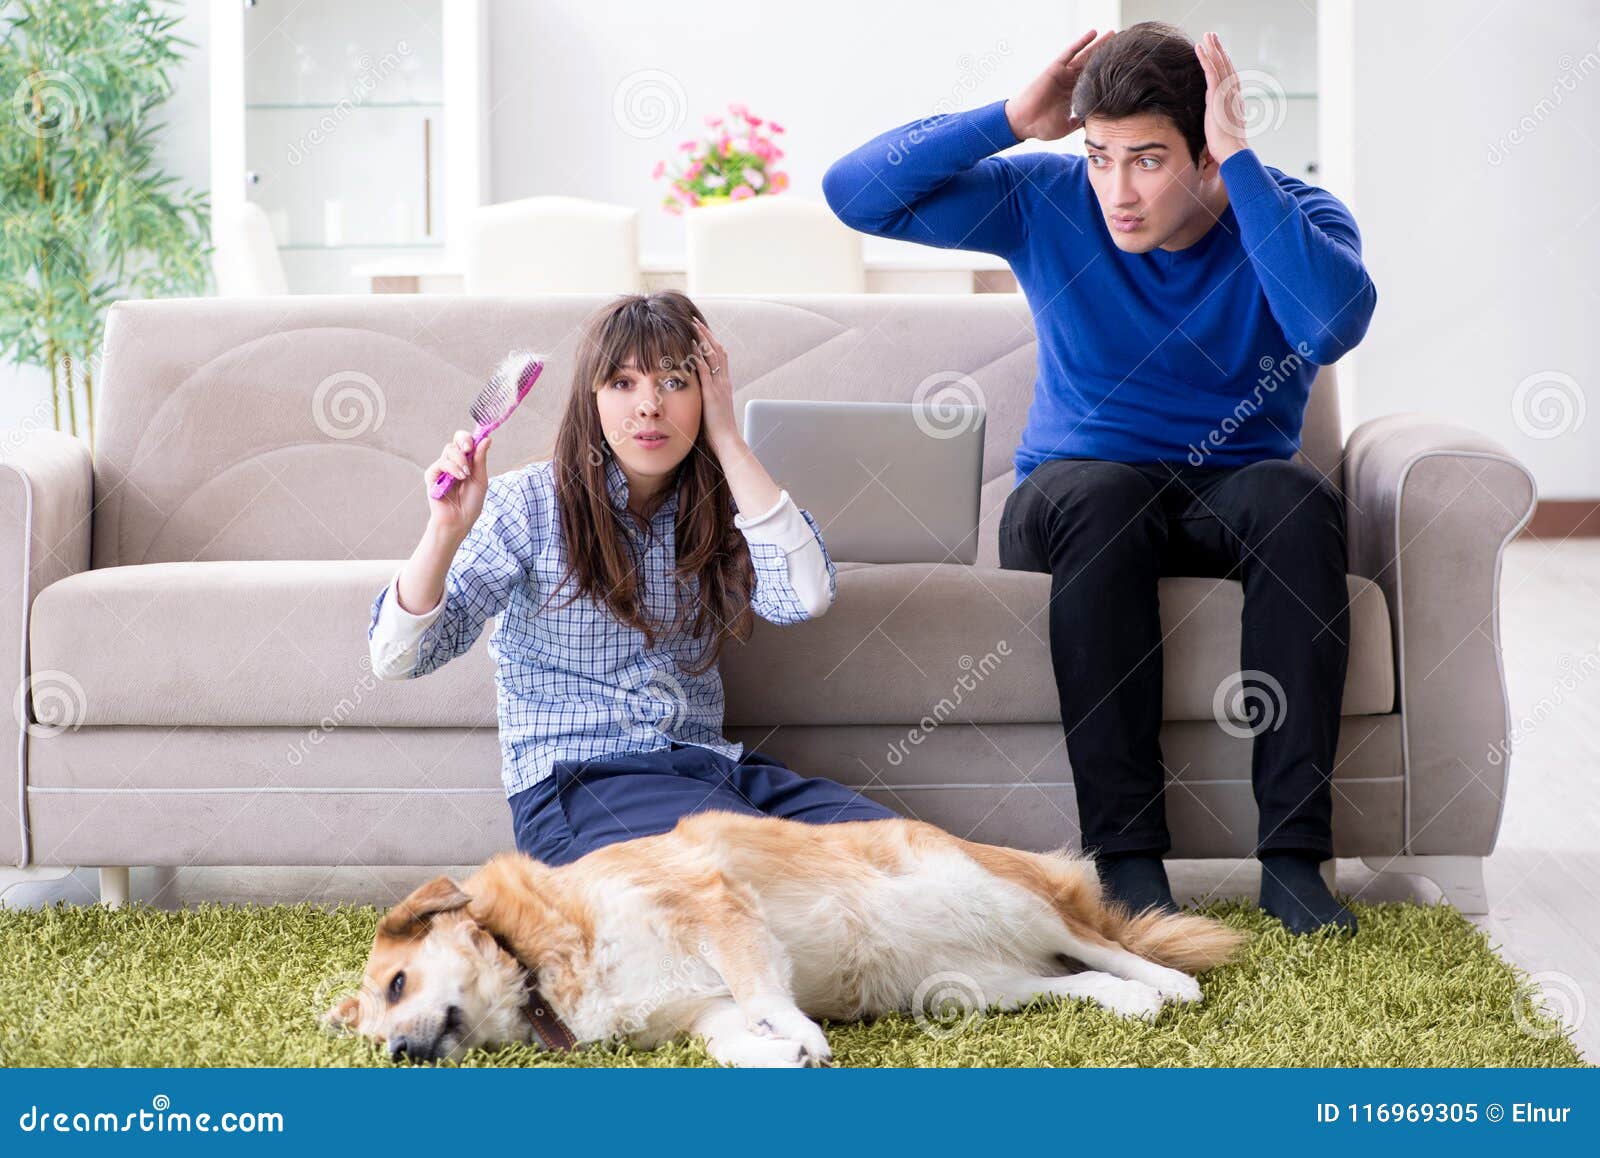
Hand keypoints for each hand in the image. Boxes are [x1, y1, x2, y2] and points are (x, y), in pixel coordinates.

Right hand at [426, 429, 489, 541]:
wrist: (460, 521)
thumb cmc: (471, 503)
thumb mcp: (481, 479)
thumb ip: (481, 459)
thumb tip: (487, 438)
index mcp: (466, 462)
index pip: (466, 442)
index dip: (471, 438)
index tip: (478, 439)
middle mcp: (453, 463)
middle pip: (456, 441)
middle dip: (464, 442)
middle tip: (469, 449)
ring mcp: (442, 468)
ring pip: (449, 450)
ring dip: (460, 460)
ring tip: (466, 475)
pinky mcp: (432, 476)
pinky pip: (440, 463)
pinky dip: (451, 468)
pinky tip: (459, 477)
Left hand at [691, 317, 740, 454]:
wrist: (728, 440)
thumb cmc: (719, 430)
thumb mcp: (713, 408)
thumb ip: (708, 397)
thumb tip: (699, 394)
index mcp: (724, 384)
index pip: (720, 357)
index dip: (711, 343)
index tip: (701, 332)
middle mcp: (724, 381)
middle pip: (717, 350)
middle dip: (706, 334)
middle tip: (695, 321)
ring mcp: (719, 386)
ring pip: (712, 355)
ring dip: (702, 338)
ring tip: (692, 325)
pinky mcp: (712, 393)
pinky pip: (705, 369)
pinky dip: (698, 355)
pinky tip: (691, 345)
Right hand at [1004, 28, 1115, 141]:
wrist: (1024, 123)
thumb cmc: (1044, 126)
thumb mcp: (1071, 124)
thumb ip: (1087, 118)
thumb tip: (1107, 120)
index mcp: (1077, 95)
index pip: (1097, 82)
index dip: (1111, 75)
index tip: (1128, 69)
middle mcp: (1072, 82)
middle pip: (1094, 66)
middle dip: (1108, 57)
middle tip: (1125, 46)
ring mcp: (1064, 73)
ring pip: (1085, 56)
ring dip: (1099, 45)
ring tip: (1114, 34)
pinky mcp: (1056, 67)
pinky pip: (1070, 52)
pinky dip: (1082, 42)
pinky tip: (1094, 33)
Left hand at [1196, 31, 1248, 164]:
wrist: (1233, 153)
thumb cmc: (1227, 150)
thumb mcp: (1222, 134)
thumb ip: (1219, 126)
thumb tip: (1215, 132)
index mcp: (1234, 103)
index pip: (1230, 79)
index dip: (1225, 65)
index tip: (1220, 54)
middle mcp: (1233, 95)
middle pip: (1227, 67)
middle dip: (1220, 51)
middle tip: (1213, 37)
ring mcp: (1226, 95)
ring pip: (1220, 65)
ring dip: (1213, 49)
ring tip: (1207, 36)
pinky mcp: (1218, 97)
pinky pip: (1212, 72)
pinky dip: (1206, 59)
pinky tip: (1200, 48)